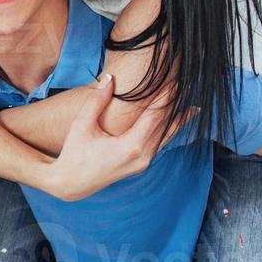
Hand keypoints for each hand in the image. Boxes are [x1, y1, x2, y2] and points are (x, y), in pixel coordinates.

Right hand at [41, 73, 180, 200]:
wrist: (71, 183)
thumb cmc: (74, 153)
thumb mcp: (82, 126)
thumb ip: (97, 101)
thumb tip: (109, 78)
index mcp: (130, 146)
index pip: (154, 116)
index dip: (164, 97)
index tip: (173, 80)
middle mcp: (142, 156)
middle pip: (164, 125)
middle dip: (172, 104)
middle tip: (182, 83)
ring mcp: (144, 162)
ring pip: (166, 136)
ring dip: (176, 118)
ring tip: (190, 103)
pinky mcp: (142, 164)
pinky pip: (160, 143)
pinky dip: (170, 130)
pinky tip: (178, 122)